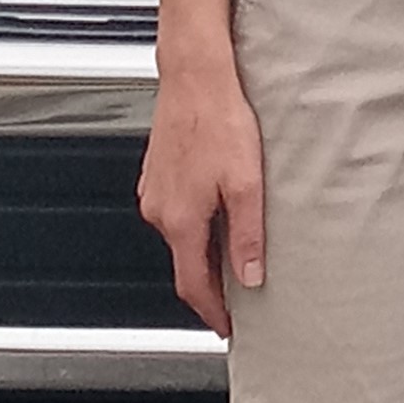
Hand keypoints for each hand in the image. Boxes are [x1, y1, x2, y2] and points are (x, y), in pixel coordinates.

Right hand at [136, 62, 267, 333]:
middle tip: (238, 295)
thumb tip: (249, 276)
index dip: (212, 313)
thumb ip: (247, 234)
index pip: (192, 286)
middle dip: (210, 284)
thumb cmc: (218, 118)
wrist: (195, 74)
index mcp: (179, 219)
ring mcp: (154, 190)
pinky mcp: (157, 172)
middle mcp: (159, 209)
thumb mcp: (246, 183)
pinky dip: (195, 223)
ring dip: (204, 250)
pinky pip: (176, 211)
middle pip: (184, 262)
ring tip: (235, 253)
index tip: (227, 327)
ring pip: (180, 235)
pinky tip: (218, 209)